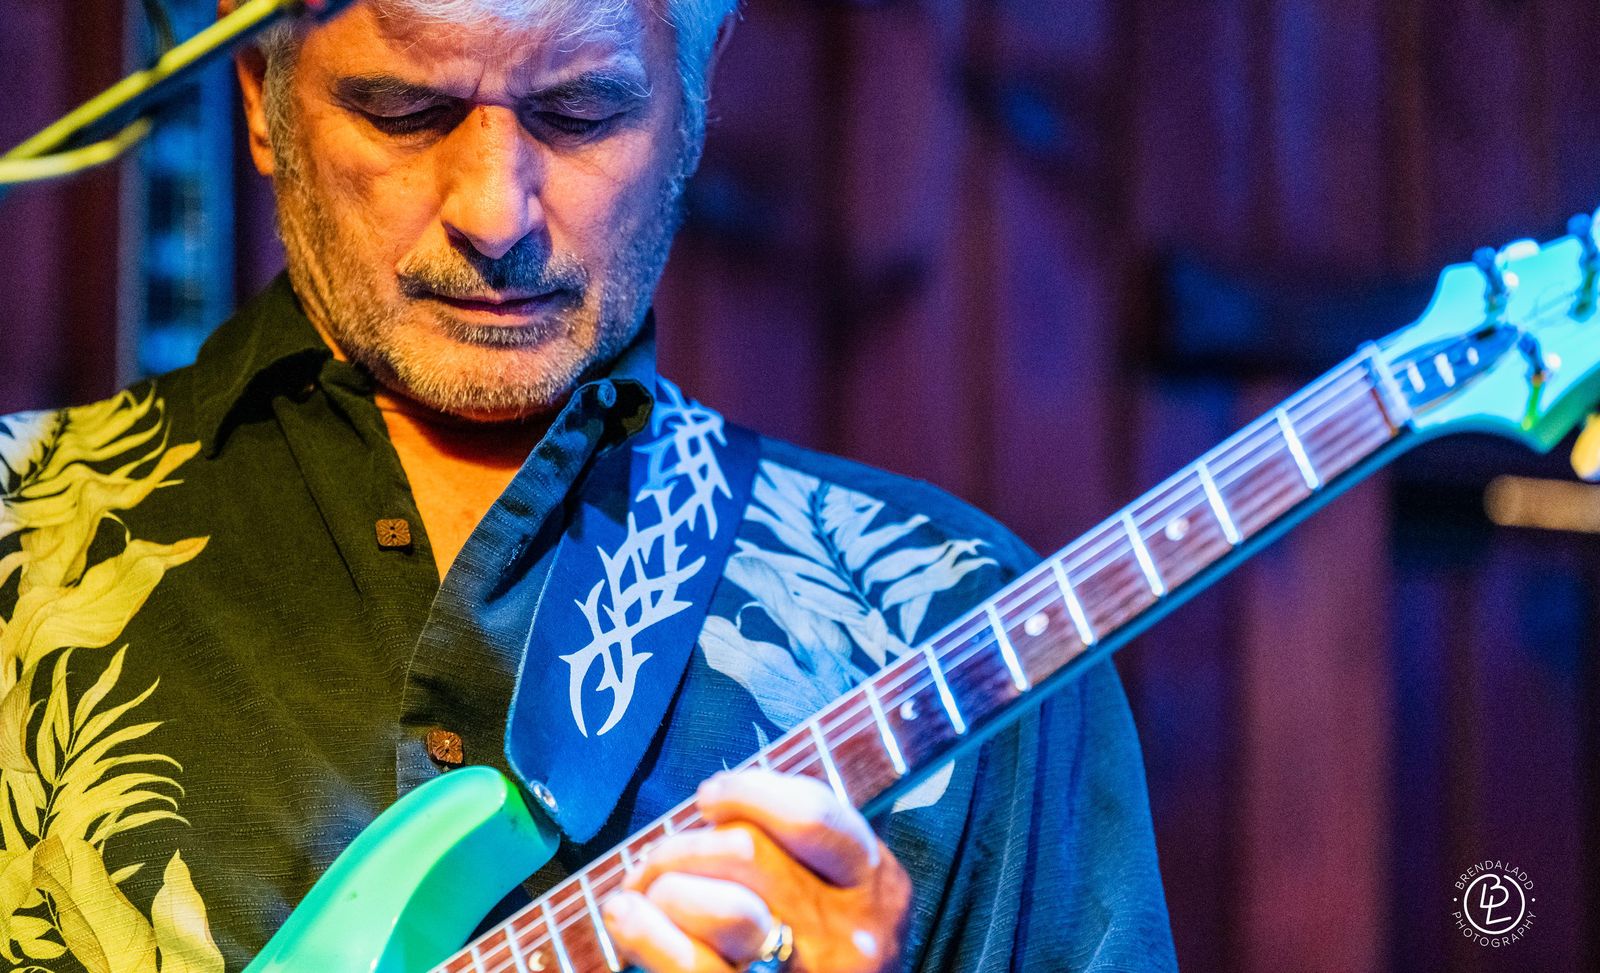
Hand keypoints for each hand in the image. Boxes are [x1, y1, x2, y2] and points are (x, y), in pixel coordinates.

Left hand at [600, 769, 910, 972]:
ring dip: (667, 887)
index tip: (708, 798)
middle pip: (748, 852)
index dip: (747, 792)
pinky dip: (646, 931)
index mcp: (875, 884)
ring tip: (649, 893)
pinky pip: (691, 964)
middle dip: (683, 844)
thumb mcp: (840, 889)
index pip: (810, 815)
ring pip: (719, 905)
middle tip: (657, 858)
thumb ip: (801, 843)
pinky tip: (626, 914)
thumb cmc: (822, 947)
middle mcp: (849, 932)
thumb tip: (718, 805)